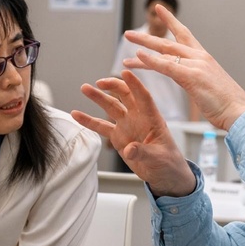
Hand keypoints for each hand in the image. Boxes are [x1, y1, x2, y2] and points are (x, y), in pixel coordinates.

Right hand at [71, 71, 195, 196]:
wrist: (164, 174)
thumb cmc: (168, 163)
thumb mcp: (159, 158)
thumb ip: (143, 152)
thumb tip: (129, 149)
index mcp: (152, 118)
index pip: (144, 97)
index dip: (135, 84)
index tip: (125, 72)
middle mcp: (138, 118)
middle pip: (125, 95)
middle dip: (113, 86)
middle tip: (99, 82)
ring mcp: (127, 125)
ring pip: (111, 107)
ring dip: (98, 97)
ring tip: (85, 88)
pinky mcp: (118, 136)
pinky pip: (101, 126)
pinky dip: (89, 121)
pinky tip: (76, 114)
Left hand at [123, 4, 244, 130]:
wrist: (241, 113)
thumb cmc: (227, 105)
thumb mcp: (209, 87)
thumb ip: (197, 79)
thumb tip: (189, 80)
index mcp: (204, 58)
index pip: (184, 35)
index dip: (171, 22)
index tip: (160, 10)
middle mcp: (200, 57)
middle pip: (169, 41)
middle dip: (148, 37)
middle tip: (129, 33)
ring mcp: (196, 65)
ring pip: (165, 50)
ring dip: (143, 44)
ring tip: (127, 38)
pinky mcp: (192, 76)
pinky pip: (167, 66)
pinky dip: (151, 60)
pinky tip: (137, 56)